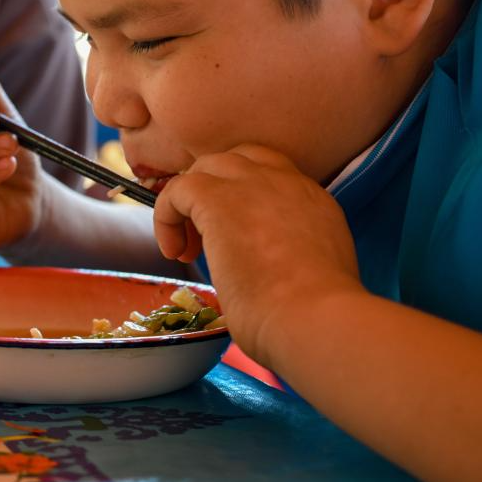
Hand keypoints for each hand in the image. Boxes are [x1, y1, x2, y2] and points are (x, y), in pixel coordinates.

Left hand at [153, 144, 363, 365]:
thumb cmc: (314, 318)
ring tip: (188, 248)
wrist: (314, 319)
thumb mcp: (310, 273)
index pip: (272, 178)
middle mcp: (286, 182)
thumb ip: (288, 254)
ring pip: (208, 167)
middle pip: (238, 161)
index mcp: (313, 201)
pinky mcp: (218, 199)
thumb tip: (261, 269)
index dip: (244, 200)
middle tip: (207, 238)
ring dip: (191, 202)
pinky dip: (167, 215)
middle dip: (216, 192)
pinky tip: (175, 251)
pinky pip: (178, 189)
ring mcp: (253, 184)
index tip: (235, 238)